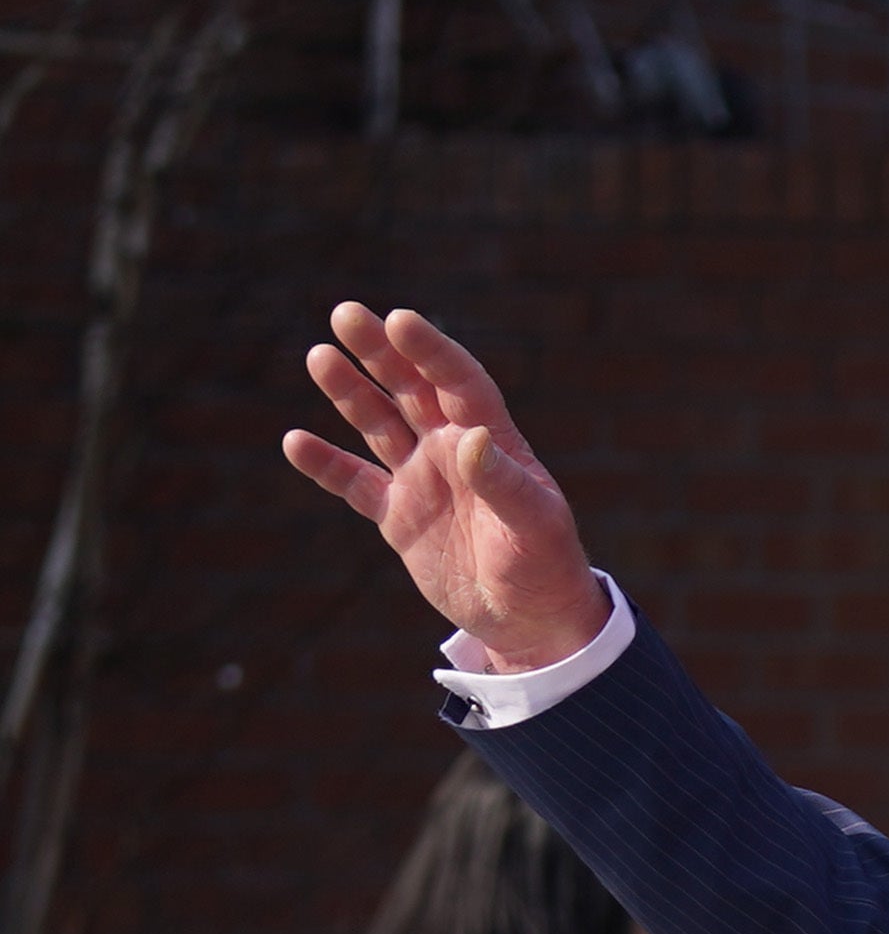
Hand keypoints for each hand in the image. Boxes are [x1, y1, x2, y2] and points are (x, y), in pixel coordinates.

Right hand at [280, 304, 610, 670]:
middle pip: (412, 389)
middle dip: (381, 352)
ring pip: (379, 425)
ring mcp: (422, 481)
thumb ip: (502, 481)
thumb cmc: (547, 566)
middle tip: (346, 313)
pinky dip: (326, 465)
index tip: (400, 320)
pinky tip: (295, 441)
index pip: (459, 383)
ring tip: (320, 356)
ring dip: (350, 392)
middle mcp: (452, 451)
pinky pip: (354, 483)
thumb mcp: (534, 524)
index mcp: (492, 442)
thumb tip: (467, 438)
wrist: (532, 620)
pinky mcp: (398, 516)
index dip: (431, 351)